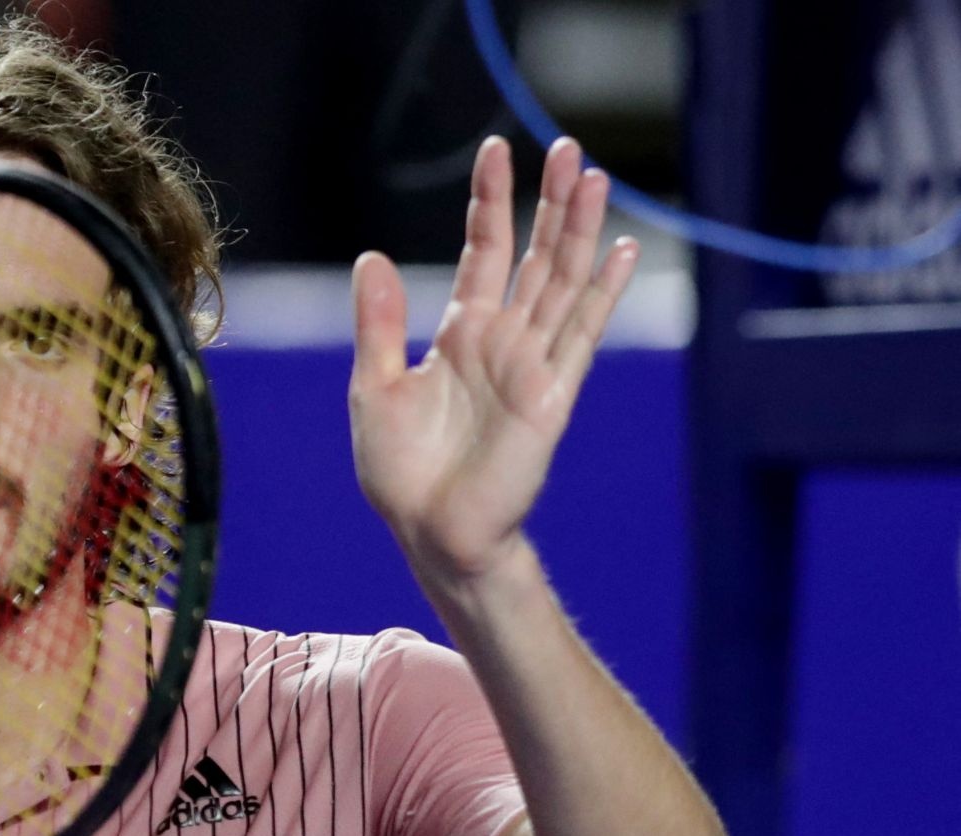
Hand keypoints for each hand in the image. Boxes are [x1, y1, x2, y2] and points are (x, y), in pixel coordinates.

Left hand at [348, 136, 638, 580]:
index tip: (495, 152)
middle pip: (534, 255)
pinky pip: (580, 333)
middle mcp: (502, 340)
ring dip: (579, 231)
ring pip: (562, 282)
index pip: (484, 251)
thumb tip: (372, 256)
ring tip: (592, 176)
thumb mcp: (376, 387)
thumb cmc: (401, 471)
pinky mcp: (551, 395)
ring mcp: (532, 364)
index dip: (490, 203)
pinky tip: (620, 250)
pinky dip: (600, 291)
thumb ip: (379, 324)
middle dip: (549, 202)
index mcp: (460, 334)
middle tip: (566, 146)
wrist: (431, 532)